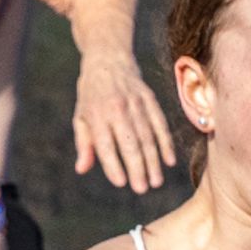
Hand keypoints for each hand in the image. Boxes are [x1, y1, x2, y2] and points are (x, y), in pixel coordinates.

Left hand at [67, 53, 176, 192]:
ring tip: (156, 181)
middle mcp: (117, 109)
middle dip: (137, 168)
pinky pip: (160, 125)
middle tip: (142, 189)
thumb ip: (84, 144)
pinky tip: (169, 161)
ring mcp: (136, 104)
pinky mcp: (150, 100)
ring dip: (153, 161)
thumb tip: (82, 169)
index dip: (113, 164)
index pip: (106, 144)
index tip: (121, 183)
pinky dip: (166, 144)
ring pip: (147, 137)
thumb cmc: (91, 94)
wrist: (108, 60)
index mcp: (97, 114)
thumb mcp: (81, 116)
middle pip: (130, 143)